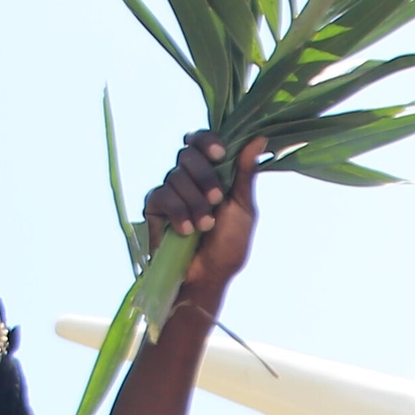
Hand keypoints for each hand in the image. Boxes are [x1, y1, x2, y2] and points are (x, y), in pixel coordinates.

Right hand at [139, 131, 259, 315]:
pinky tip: (187, 230)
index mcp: (212, 172)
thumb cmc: (229, 245)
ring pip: (176, 176)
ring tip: (205, 227)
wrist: (208, 276)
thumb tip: (259, 138)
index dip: (207, 141)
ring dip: (195, 203)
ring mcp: (170, 190)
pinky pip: (162, 195)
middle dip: (204, 177)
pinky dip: (178, 212)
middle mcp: (188, 176)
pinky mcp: (155, 206)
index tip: (220, 154)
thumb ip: (246, 174)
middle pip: (187, 154)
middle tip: (215, 200)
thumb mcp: (243, 208)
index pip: (201, 140)